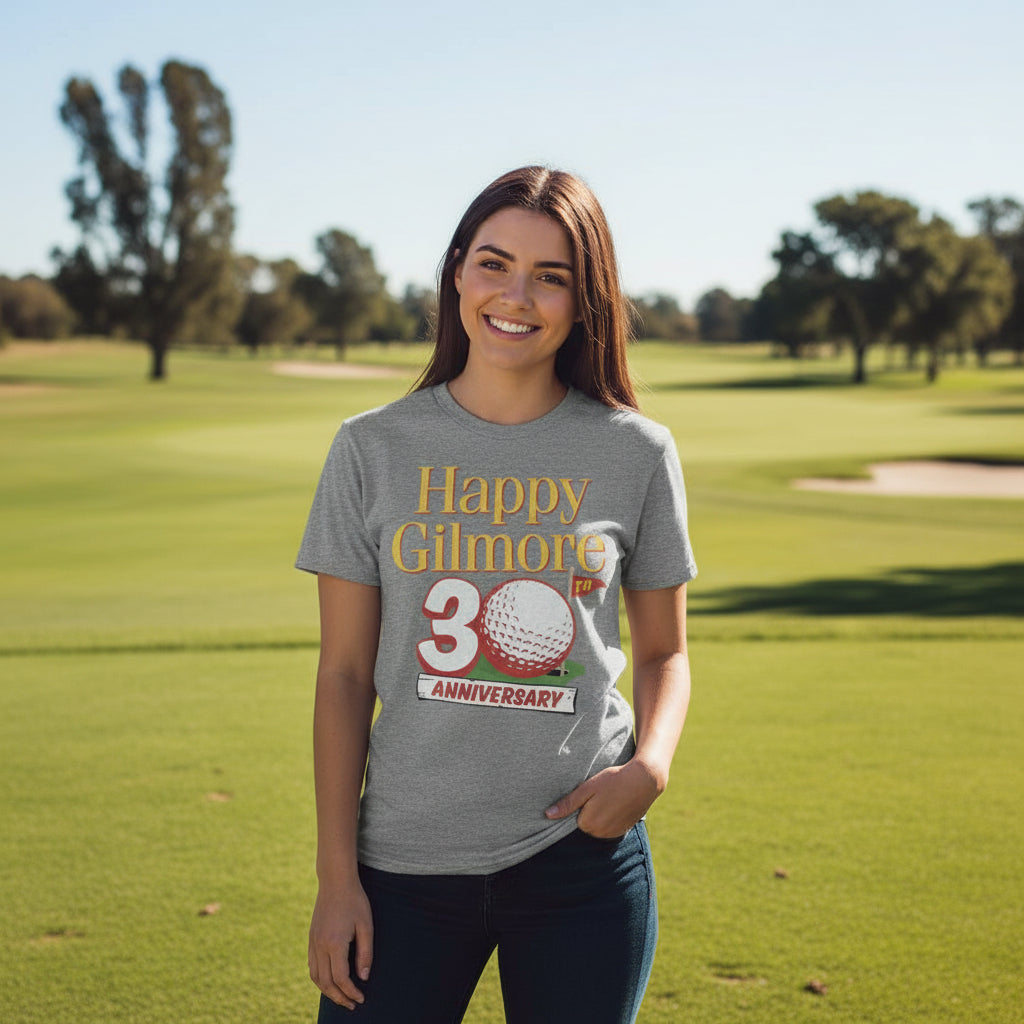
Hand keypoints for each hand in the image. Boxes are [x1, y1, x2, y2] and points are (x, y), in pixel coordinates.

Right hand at [308, 879, 373, 1009]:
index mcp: (334, 943)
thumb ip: (365, 953)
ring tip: (341, 997)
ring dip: (327, 991)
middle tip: (352, 1005)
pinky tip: (330, 981)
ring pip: (315, 977)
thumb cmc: (355, 901)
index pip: (341, 978)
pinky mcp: (311, 938)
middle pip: (325, 983)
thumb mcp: (366, 925)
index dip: (351, 992)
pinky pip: (312, 965)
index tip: (361, 999)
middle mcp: (320, 946)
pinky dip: (319, 979)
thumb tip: (363, 978)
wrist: (335, 881)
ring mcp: (313, 942)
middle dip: (339, 997)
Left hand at [544, 758, 662, 837]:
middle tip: (603, 794)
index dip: (583, 803)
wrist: (644, 780)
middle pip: (587, 823)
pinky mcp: (624, 831)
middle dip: (591, 810)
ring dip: (602, 815)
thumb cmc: (613, 780)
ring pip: (599, 826)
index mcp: (588, 823)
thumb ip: (568, 804)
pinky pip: (610, 828)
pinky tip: (619, 804)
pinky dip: (612, 818)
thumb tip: (548, 815)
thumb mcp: (588, 788)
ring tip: (612, 798)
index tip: (593, 793)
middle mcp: (600, 834)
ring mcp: (614, 834)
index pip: (576, 817)